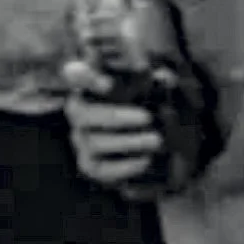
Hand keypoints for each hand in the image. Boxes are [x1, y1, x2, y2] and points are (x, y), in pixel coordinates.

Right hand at [63, 59, 164, 188]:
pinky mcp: (91, 165)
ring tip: (158, 140)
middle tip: (148, 117)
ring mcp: (82, 139)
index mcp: (92, 82)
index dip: (86, 78)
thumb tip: (164, 78)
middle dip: (115, 116)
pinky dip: (126, 165)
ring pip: (95, 142)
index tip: (108, 83)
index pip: (76, 75)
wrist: (166, 149)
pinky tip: (147, 159)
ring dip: (129, 141)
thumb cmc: (160, 110)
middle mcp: (79, 109)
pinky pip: (102, 168)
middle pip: (80, 112)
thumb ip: (162, 84)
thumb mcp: (166, 93)